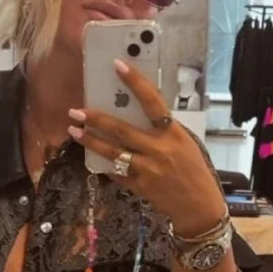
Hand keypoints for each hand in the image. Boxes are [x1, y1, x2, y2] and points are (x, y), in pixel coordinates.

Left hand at [67, 59, 225, 237]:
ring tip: (74, 130)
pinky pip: (116, 172)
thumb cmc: (193, 169)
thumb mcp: (184, 143)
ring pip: (113, 152)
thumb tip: (133, 113)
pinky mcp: (139, 187)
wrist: (199, 206)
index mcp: (173, 134)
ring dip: (90, 141)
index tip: (117, 65)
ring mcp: (147, 170)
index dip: (136, 82)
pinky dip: (105, 164)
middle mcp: (159, 150)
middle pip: (122, 130)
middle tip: (76, 110)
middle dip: (96, 119)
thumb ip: (162, 130)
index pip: (153, 102)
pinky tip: (92, 157)